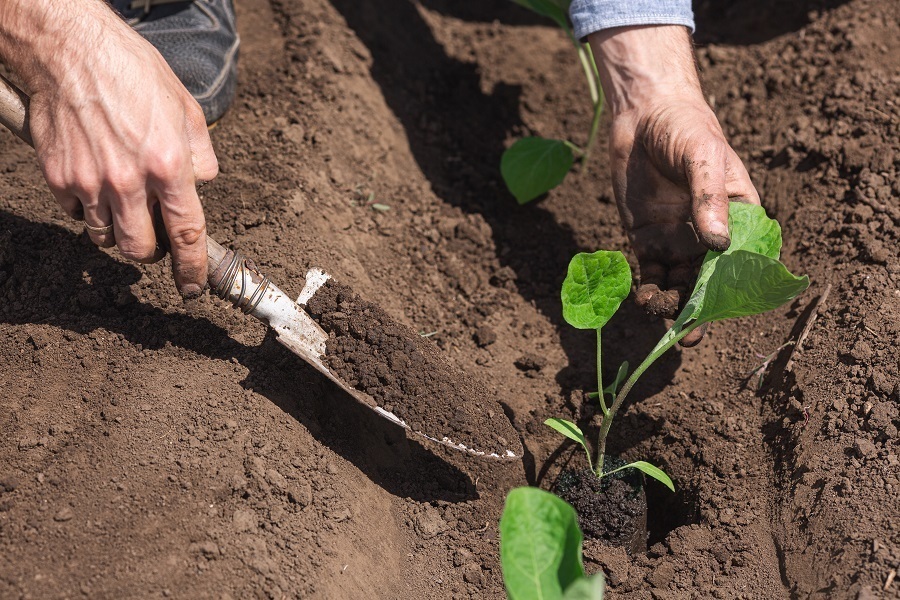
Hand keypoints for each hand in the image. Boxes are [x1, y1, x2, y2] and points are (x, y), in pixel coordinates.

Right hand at [0, 0, 217, 296]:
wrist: (70, 50)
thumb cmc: (131, 72)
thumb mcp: (186, 108)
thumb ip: (202, 155)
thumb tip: (203, 185)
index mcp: (169, 165)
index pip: (187, 234)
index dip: (192, 268)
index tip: (194, 286)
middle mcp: (128, 181)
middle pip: (139, 250)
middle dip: (149, 250)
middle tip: (153, 232)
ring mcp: (89, 182)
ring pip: (106, 238)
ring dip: (119, 230)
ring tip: (123, 199)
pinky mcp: (58, 178)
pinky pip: (77, 214)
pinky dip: (90, 208)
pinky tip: (96, 179)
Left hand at [589, 26, 758, 345]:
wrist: (643, 116)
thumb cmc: (686, 130)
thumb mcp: (704, 158)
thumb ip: (708, 199)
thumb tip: (716, 245)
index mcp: (738, 217)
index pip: (744, 261)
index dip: (737, 289)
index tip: (725, 309)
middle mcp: (709, 236)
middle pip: (708, 283)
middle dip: (700, 310)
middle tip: (689, 335)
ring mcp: (676, 240)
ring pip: (678, 285)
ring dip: (671, 305)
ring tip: (659, 314)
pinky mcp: (646, 240)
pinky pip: (650, 274)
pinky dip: (647, 290)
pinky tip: (643, 299)